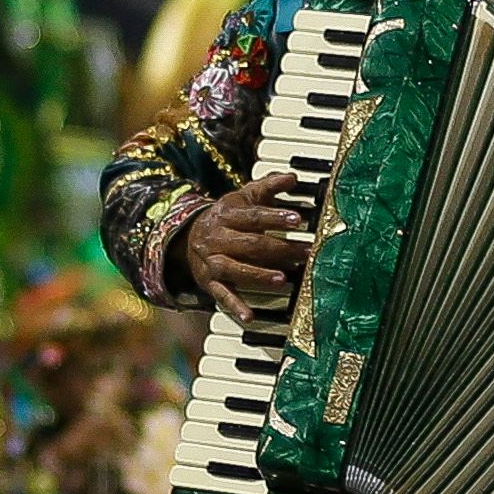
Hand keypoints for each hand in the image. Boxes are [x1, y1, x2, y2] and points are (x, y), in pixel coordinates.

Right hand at [181, 173, 311, 320]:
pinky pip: (222, 296)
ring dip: (258, 276)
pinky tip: (250, 316)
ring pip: (235, 270)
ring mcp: (213, 262)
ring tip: (283, 279)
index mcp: (227, 216)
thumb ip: (268, 187)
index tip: (298, 219)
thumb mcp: (244, 198)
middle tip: (305, 253)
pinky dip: (235, 307)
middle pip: (250, 244)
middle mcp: (218, 239)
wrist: (187, 237)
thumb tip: (293, 177)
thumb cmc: (226, 217)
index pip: (253, 216)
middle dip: (279, 249)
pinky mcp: (210, 283)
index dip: (275, 217)